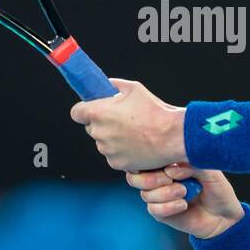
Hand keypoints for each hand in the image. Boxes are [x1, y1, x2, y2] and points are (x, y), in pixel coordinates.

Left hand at [70, 78, 184, 171]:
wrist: (173, 136)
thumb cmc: (155, 112)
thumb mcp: (134, 88)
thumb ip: (115, 85)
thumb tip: (107, 85)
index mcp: (98, 113)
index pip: (76, 112)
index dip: (84, 110)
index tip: (92, 109)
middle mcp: (99, 133)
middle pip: (92, 127)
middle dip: (103, 123)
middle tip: (122, 120)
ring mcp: (107, 150)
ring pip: (103, 142)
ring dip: (113, 138)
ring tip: (134, 133)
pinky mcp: (117, 164)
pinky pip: (113, 156)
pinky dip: (122, 152)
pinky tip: (137, 145)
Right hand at [127, 165, 242, 239]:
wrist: (224, 214)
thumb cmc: (217, 188)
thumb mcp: (209, 170)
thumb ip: (190, 164)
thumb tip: (169, 170)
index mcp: (168, 164)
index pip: (144, 159)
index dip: (147, 162)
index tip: (166, 165)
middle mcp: (160, 179)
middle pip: (134, 178)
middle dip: (151, 179)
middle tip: (170, 180)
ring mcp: (159, 196)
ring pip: (146, 194)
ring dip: (165, 193)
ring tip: (184, 192)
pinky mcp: (162, 213)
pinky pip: (154, 209)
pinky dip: (168, 207)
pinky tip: (183, 205)